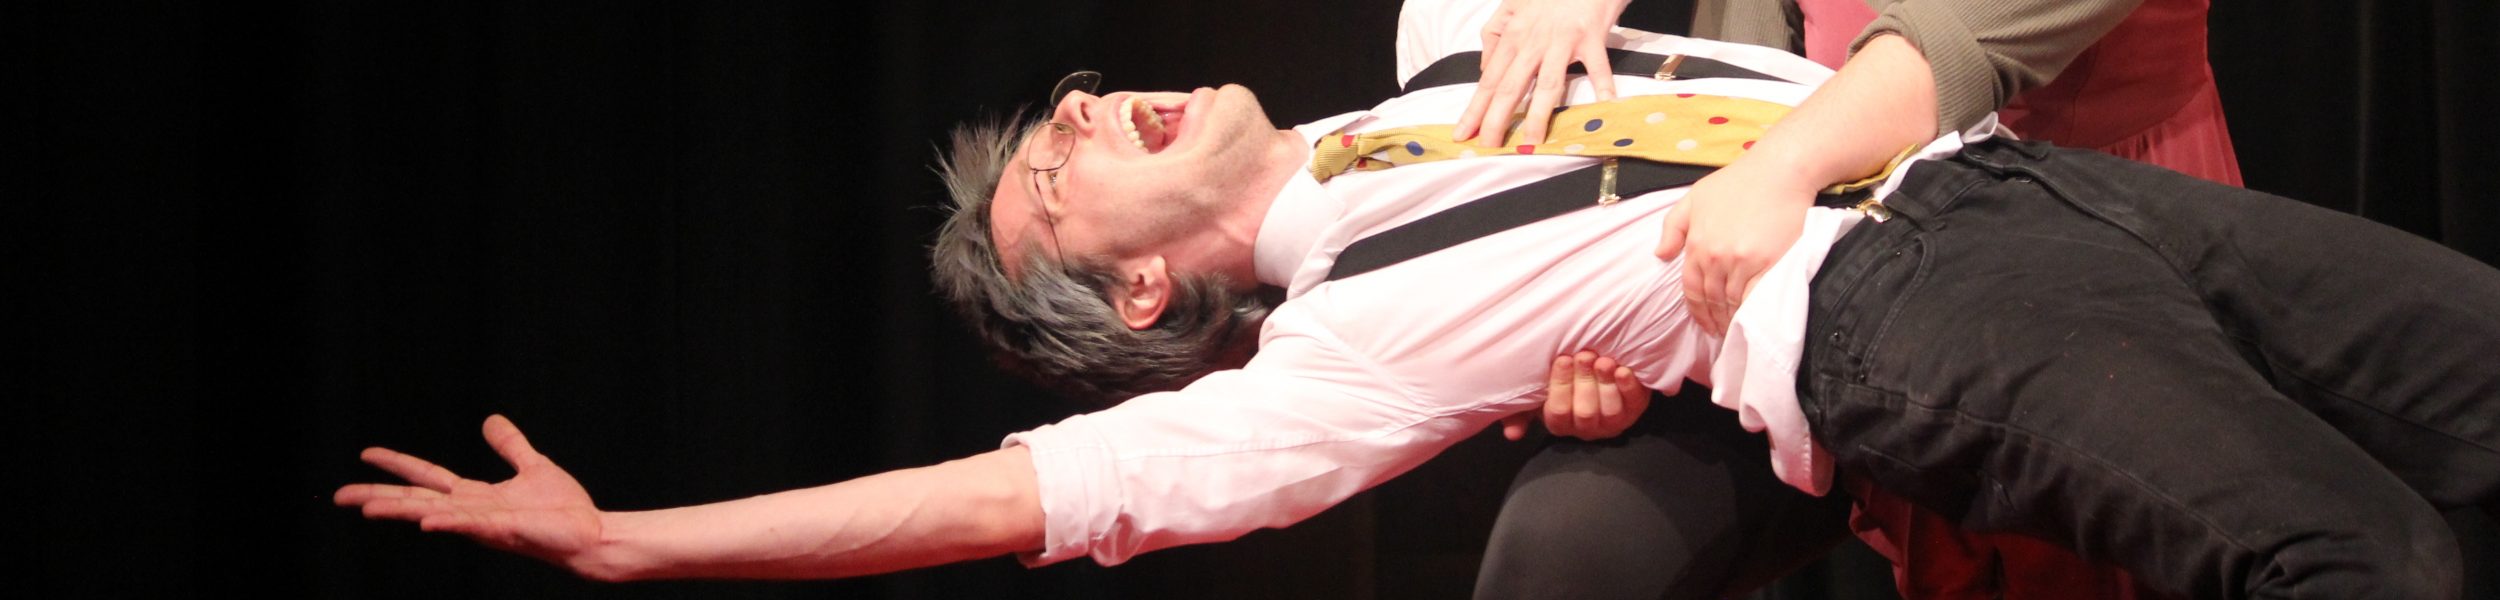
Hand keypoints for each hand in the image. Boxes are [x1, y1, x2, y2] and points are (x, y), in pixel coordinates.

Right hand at [336, 415, 605, 572]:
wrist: (592, 534)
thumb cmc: (563, 510)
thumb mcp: (533, 466)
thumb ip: (511, 446)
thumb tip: (491, 419)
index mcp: (476, 497)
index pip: (428, 478)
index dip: (398, 465)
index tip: (366, 454)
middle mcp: (473, 512)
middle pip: (416, 502)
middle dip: (378, 497)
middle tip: (340, 496)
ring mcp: (486, 524)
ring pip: (434, 516)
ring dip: (401, 513)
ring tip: (366, 508)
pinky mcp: (507, 530)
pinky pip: (472, 526)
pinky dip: (449, 523)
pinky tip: (427, 523)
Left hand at [1455, 0, 1631, 147]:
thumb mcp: (1511, 4)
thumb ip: (1494, 34)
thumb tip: (1484, 69)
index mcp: (1512, 35)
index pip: (1489, 79)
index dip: (1475, 108)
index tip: (1463, 133)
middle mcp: (1533, 41)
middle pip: (1511, 86)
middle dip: (1497, 118)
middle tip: (1488, 146)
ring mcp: (1562, 40)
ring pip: (1548, 83)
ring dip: (1539, 114)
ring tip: (1532, 142)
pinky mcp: (1591, 37)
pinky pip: (1597, 68)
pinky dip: (1602, 88)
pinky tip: (1603, 109)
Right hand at [1497, 350, 1653, 440]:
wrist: (1597, 366)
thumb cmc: (1564, 378)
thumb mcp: (1536, 393)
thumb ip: (1519, 410)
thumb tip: (1512, 434)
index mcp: (1561, 423)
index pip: (1558, 413)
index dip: (1561, 387)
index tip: (1563, 360)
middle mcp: (1586, 427)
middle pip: (1584, 413)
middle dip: (1584, 383)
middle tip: (1584, 356)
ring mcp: (1613, 422)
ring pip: (1610, 411)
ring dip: (1606, 384)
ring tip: (1603, 361)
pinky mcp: (1635, 409)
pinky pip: (1634, 403)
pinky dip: (1628, 387)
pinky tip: (1622, 370)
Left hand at [1654, 161, 1816, 336]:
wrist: (1779, 171)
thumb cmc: (1736, 182)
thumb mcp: (1693, 198)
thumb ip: (1672, 227)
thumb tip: (1660, 255)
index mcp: (1696, 243)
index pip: (1691, 288)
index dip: (1697, 311)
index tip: (1703, 324)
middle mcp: (1716, 256)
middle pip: (1712, 299)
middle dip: (1714, 319)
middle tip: (1720, 334)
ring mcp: (1743, 261)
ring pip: (1732, 302)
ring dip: (1732, 320)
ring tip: (1735, 331)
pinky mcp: (1769, 263)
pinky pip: (1755, 297)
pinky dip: (1750, 312)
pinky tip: (1751, 321)